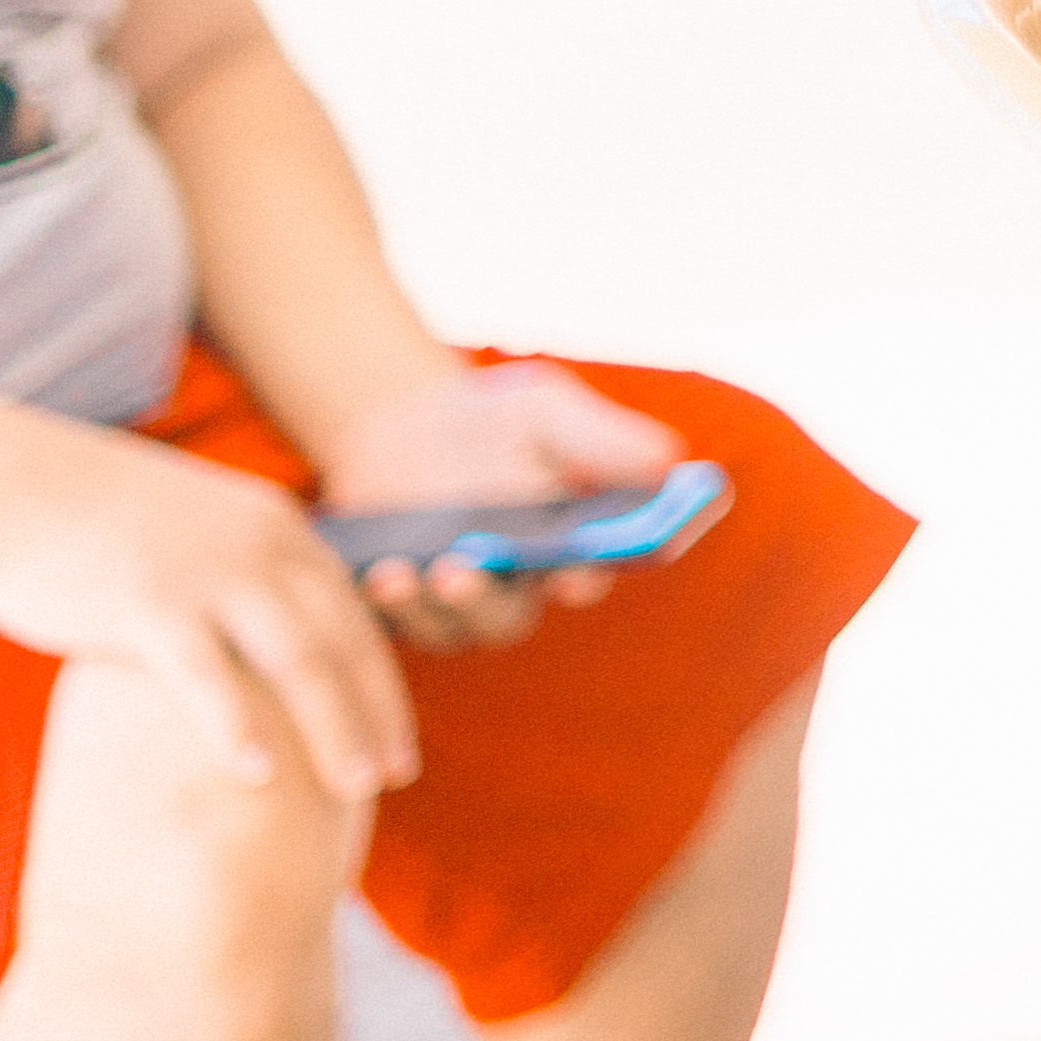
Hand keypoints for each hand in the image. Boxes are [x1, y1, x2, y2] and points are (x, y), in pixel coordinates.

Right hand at [0, 420, 418, 801]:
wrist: (18, 485)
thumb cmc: (103, 525)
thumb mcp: (200, 538)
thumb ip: (244, 583)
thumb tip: (271, 649)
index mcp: (282, 534)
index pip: (356, 621)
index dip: (384, 688)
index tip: (401, 750)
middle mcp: (264, 550)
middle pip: (341, 644)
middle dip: (374, 716)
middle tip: (397, 780)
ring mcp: (211, 575)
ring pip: (296, 659)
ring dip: (332, 728)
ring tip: (356, 791)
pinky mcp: (149, 602)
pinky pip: (207, 672)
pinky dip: (238, 726)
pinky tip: (260, 776)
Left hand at [312, 360, 683, 652]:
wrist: (404, 421)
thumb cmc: (495, 418)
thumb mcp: (547, 411)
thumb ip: (602, 438)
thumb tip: (670, 462)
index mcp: (567, 548)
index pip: (588, 577)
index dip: (582, 580)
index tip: (569, 574)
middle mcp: (514, 588)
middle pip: (507, 618)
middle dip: (482, 602)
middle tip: (457, 572)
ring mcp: (451, 603)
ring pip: (445, 629)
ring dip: (421, 608)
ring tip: (398, 573)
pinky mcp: (396, 608)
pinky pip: (388, 626)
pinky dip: (378, 608)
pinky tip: (370, 572)